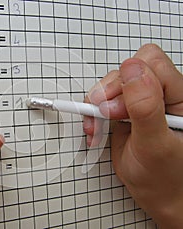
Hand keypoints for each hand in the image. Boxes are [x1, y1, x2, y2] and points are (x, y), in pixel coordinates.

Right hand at [83, 44, 182, 227]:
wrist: (158, 194)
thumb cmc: (165, 177)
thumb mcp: (154, 144)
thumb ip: (145, 106)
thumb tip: (132, 70)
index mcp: (179, 98)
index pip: (152, 65)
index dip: (129, 81)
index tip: (116, 108)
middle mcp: (160, 96)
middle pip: (129, 70)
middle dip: (110, 91)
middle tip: (107, 115)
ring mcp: (140, 102)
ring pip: (113, 83)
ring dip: (97, 103)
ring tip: (96, 125)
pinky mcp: (125, 111)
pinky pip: (103, 99)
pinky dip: (93, 112)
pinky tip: (95, 127)